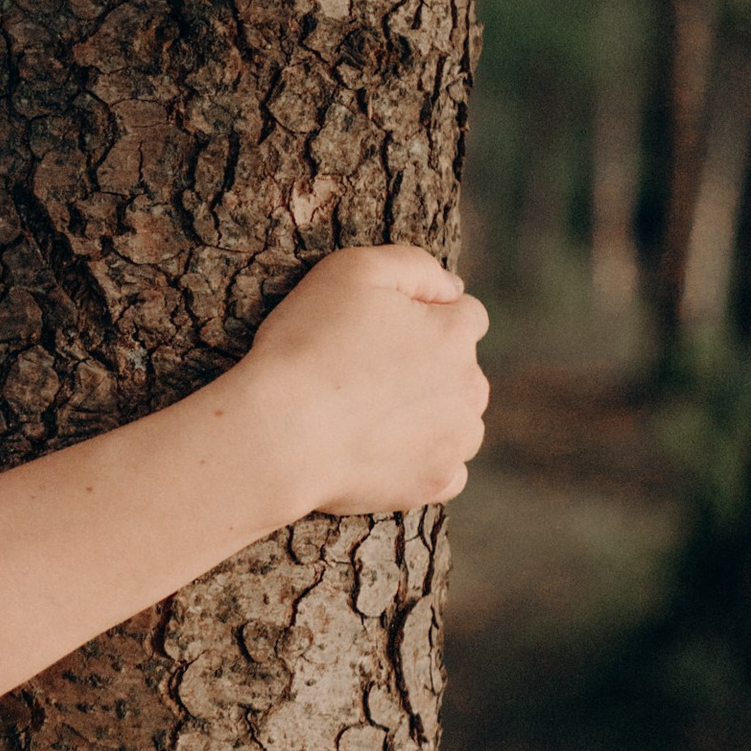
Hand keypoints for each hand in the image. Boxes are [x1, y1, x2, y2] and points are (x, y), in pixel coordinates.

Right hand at [233, 244, 488, 516]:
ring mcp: (455, 443)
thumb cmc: (308, 344)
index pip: (466, 314)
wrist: (279, 433)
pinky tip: (383, 450)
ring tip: (372, 413)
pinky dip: (422, 460)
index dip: (425, 315)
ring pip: (459, 419)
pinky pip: (446, 469)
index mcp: (455, 335)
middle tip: (367, 371)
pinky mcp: (434, 485)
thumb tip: (453, 288)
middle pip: (463, 369)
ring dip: (432, 413)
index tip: (380, 329)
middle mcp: (470, 390)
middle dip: (431, 366)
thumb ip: (414, 265)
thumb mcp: (352, 269)